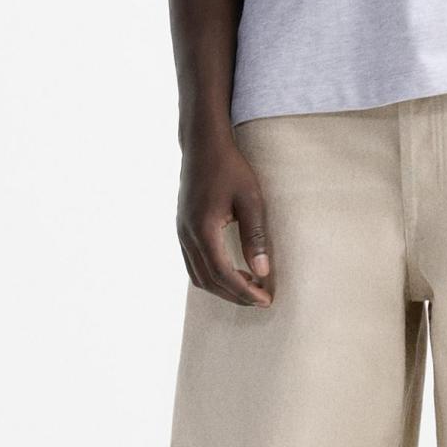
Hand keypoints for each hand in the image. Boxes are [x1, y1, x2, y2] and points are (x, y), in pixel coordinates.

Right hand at [177, 134, 273, 306]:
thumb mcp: (250, 200)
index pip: (223, 274)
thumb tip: (262, 272)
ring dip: (223, 288)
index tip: (266, 300)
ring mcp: (181, 233)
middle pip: (208, 281)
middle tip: (260, 300)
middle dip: (235, 295)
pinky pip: (193, 264)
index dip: (245, 292)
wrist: (203, 146)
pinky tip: (233, 271)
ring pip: (198, 276)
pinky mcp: (182, 229)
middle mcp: (187, 235)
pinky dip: (212, 275)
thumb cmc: (230, 168)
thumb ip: (255, 236)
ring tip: (250, 287)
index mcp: (203, 230)